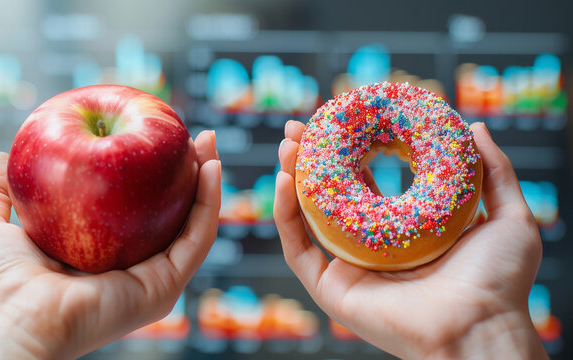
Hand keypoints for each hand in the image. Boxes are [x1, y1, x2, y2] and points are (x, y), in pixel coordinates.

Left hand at [0, 131, 220, 359]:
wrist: (13, 321)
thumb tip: (4, 154)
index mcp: (105, 255)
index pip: (139, 209)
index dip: (152, 173)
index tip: (156, 138)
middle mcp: (135, 266)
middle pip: (172, 213)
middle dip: (188, 173)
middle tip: (193, 136)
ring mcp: (154, 278)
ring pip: (193, 224)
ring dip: (207, 182)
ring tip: (208, 143)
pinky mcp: (165, 286)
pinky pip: (196, 240)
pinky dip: (209, 203)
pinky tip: (211, 168)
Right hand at [274, 121, 547, 358]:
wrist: (481, 327)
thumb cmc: (498, 281)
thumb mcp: (507, 215)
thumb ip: (495, 171)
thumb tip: (475, 128)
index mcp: (402, 232)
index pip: (366, 182)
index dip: (351, 149)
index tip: (342, 118)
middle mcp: (370, 247)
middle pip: (329, 196)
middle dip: (312, 159)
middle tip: (302, 127)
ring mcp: (347, 267)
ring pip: (307, 217)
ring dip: (292, 178)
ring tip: (288, 144)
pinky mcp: (330, 288)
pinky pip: (298, 248)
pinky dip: (285, 214)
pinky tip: (285, 180)